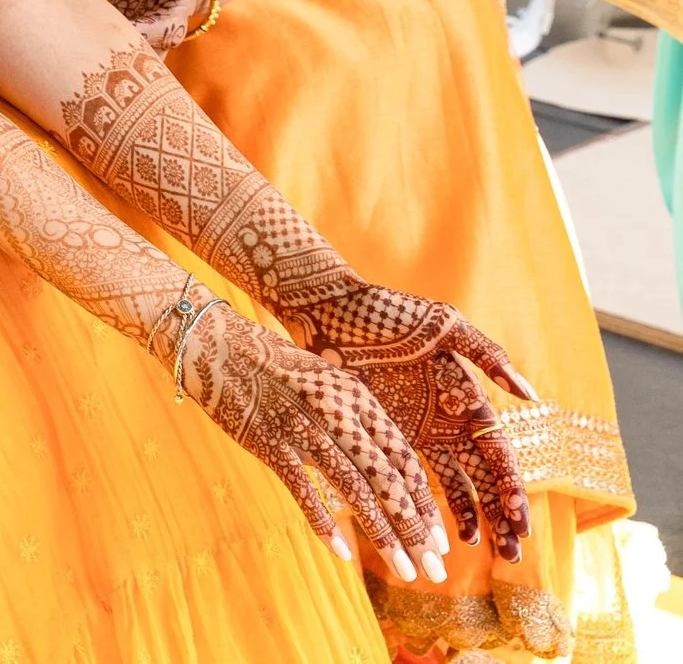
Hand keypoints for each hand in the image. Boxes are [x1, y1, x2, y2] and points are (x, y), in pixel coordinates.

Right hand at [179, 301, 449, 583]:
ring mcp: (302, 427)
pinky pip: (303, 489)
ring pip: (354, 489)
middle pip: (387, 480)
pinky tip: (343, 552)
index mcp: (356, 397)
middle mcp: (337, 412)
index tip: (442, 540)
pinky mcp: (269, 442)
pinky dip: (324, 522)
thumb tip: (383, 466)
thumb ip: (353, 419)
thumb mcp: (325, 382)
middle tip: (434, 571)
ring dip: (382, 535)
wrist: (214, 342)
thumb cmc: (272, 362)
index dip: (426, 503)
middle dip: (415, 530)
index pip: (404, 459)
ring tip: (404, 570)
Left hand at [282, 284, 537, 558]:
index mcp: (466, 395)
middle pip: (483, 476)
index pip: (497, 452)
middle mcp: (447, 417)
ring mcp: (418, 428)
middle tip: (513, 553)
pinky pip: (414, 474)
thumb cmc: (386, 310)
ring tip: (484, 551)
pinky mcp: (385, 432)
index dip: (510, 487)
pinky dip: (429, 503)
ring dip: (472, 516)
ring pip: (455, 482)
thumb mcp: (442, 326)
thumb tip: (532, 395)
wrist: (329, 308)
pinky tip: (438, 531)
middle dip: (500, 514)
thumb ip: (487, 356)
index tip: (520, 522)